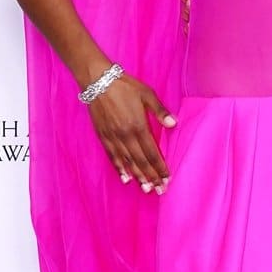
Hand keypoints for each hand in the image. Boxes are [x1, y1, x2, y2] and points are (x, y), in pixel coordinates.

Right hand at [85, 73, 175, 192]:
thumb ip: (160, 111)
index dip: (160, 167)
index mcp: (138, 125)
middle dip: (152, 177)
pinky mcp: (103, 136)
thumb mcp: (147, 94)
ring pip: (127, 162)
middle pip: (141, 161)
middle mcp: (126, 135)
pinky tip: (125, 178)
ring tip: (146, 189)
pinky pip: (112, 156)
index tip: (167, 178)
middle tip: (160, 190)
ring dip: (138, 176)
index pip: (152, 152)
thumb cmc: (125, 85)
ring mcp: (113, 137)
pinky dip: (119, 168)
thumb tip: (174, 124)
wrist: (97, 80)